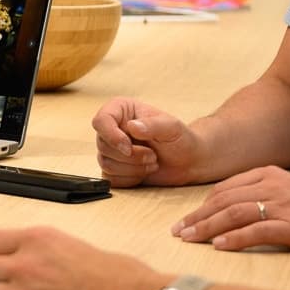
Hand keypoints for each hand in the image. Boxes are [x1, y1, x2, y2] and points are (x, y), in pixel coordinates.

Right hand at [90, 98, 209, 187]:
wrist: (188, 161)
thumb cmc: (180, 139)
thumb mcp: (171, 127)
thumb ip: (152, 125)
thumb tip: (131, 127)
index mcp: (122, 111)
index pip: (101, 120)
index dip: (111, 135)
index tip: (128, 147)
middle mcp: (113, 129)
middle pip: (103, 145)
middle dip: (130, 156)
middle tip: (153, 155)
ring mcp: (111, 150)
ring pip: (106, 163)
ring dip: (133, 168)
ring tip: (152, 162)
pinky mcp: (114, 170)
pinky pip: (111, 179)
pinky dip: (130, 178)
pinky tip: (144, 172)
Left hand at [172, 164, 289, 258]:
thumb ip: (265, 199)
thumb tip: (234, 217)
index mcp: (270, 175)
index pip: (225, 188)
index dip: (203, 205)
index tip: (187, 219)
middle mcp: (274, 186)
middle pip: (224, 200)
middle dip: (197, 216)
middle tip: (178, 231)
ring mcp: (284, 206)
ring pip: (234, 214)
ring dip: (207, 227)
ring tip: (189, 239)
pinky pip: (257, 231)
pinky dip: (235, 239)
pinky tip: (219, 246)